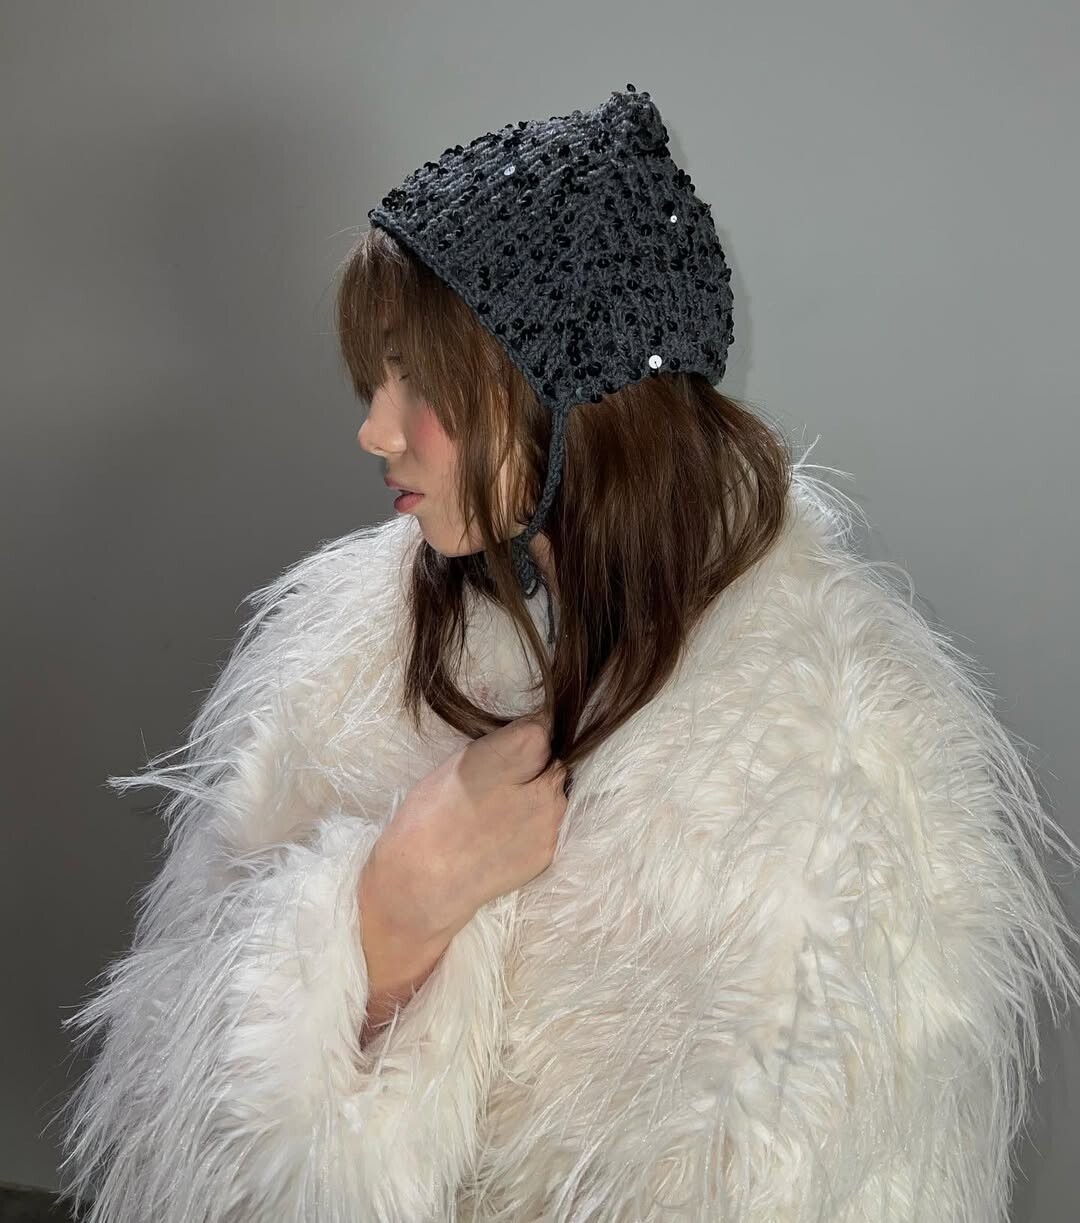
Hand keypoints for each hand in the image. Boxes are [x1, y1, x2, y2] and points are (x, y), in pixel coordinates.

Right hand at [364, 715, 568, 943]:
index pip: (544, 728)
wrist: (423, 883)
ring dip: (539, 797)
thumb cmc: (428, 816)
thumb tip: (530, 736)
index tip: (516, 743)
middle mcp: (543, 786)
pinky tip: (505, 836)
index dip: (531, 733)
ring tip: (501, 814)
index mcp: (514, 755)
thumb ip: (501, 746)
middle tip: (502, 785)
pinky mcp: (549, 853)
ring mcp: (550, 823)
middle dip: (537, 768)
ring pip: (555, 796)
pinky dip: (535, 826)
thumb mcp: (459, 762)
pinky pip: (550, 826)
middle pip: (554, 763)